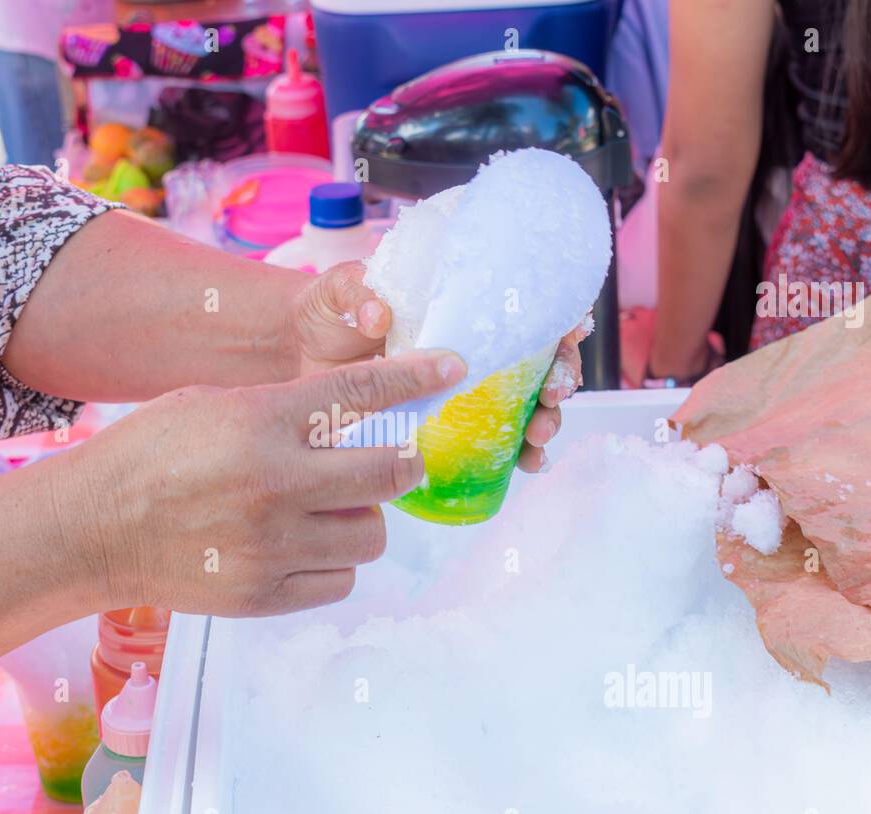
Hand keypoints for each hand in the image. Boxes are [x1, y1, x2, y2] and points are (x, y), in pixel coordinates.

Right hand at [58, 348, 466, 616]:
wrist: (90, 531)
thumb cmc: (148, 456)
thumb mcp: (211, 404)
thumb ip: (284, 410)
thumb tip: (352, 416)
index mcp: (261, 421)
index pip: (362, 393)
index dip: (418, 377)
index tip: (452, 370)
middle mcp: (276, 482)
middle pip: (392, 473)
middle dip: (405, 462)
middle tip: (395, 461)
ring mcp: (272, 545)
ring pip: (373, 535)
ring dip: (363, 519)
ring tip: (328, 511)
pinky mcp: (265, 594)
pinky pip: (340, 580)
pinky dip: (332, 563)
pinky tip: (302, 547)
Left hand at [289, 262, 585, 472]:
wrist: (300, 360)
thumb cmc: (326, 315)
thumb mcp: (336, 291)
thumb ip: (356, 292)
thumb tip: (379, 316)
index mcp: (461, 302)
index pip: (527, 303)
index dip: (560, 315)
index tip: (570, 331)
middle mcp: (474, 344)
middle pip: (541, 358)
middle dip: (559, 378)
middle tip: (551, 397)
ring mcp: (466, 387)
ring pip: (528, 403)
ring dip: (544, 422)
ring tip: (536, 439)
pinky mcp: (449, 424)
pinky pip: (497, 441)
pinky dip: (518, 454)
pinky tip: (524, 465)